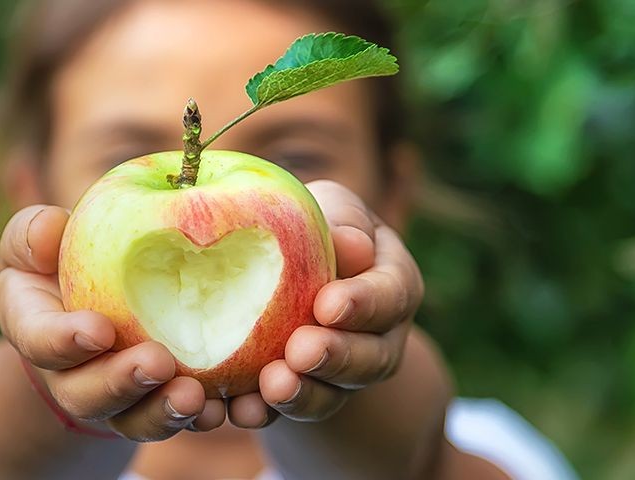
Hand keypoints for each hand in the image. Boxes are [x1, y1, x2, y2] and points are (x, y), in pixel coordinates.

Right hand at [0, 205, 230, 441]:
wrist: (92, 304)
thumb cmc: (58, 264)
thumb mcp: (36, 240)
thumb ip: (33, 234)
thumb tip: (51, 227)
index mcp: (37, 332)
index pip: (40, 342)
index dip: (65, 341)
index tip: (100, 329)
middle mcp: (71, 377)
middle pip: (87, 396)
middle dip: (122, 383)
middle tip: (158, 363)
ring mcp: (116, 399)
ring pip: (134, 420)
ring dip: (164, 412)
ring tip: (195, 396)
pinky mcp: (157, 404)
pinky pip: (179, 418)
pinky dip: (205, 416)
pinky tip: (228, 407)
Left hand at [227, 180, 424, 427]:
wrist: (279, 266)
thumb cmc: (311, 225)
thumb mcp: (329, 208)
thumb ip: (341, 221)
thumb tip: (351, 245)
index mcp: (393, 283)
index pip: (391, 295)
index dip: (363, 303)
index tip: (328, 305)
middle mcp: (380, 337)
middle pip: (372, 358)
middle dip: (337, 357)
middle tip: (301, 351)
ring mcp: (344, 375)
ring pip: (335, 394)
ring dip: (305, 393)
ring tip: (273, 385)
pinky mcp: (304, 395)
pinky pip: (289, 412)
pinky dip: (266, 412)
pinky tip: (241, 409)